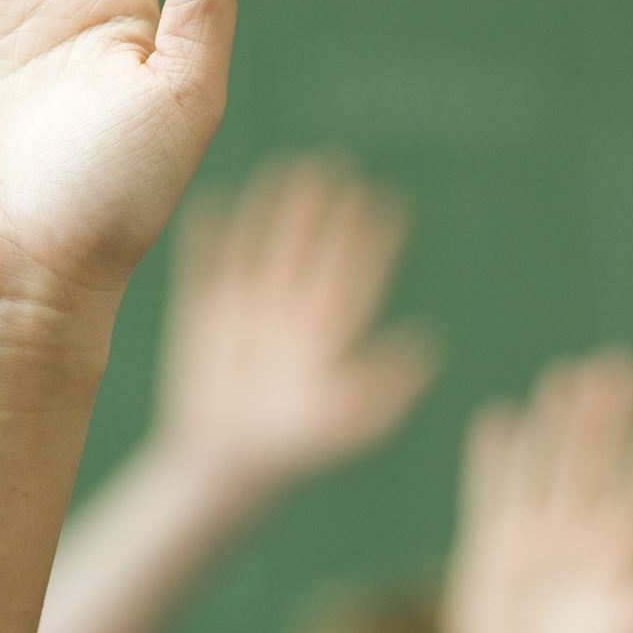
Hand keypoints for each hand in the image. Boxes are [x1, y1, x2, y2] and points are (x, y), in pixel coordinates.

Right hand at [151, 156, 437, 490]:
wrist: (225, 468)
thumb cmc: (292, 452)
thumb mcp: (347, 425)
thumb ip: (385, 388)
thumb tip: (428, 347)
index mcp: (328, 335)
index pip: (355, 275)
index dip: (372, 240)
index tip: (390, 200)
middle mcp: (291, 315)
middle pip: (313, 250)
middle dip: (326, 210)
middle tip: (340, 164)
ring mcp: (246, 312)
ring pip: (265, 247)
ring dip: (275, 211)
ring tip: (287, 167)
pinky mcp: (203, 318)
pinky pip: (206, 266)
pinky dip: (208, 235)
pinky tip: (212, 199)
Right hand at [443, 350, 632, 632]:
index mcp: (628, 557)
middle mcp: (586, 538)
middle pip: (599, 466)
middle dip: (609, 420)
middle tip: (622, 366)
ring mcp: (538, 538)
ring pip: (550, 467)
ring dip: (557, 426)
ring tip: (566, 376)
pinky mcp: (492, 546)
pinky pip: (494, 491)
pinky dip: (496, 458)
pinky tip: (501, 417)